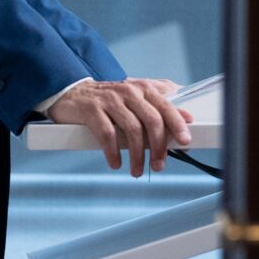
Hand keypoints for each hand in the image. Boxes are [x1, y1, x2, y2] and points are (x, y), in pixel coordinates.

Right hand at [45, 78, 193, 175]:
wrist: (71, 92)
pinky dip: (114, 153)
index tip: (185, 142)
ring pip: (132, 130)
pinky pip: (108, 135)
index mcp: (142, 88)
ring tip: (136, 170)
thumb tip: (187, 116)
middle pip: (152, 121)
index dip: (177, 125)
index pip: (166, 107)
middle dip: (158, 147)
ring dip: (137, 155)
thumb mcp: (136, 95)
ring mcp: (109, 100)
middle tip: (158, 165)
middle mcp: (128, 91)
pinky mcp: (92, 110)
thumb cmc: (108, 98)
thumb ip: (161, 103)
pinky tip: (115, 163)